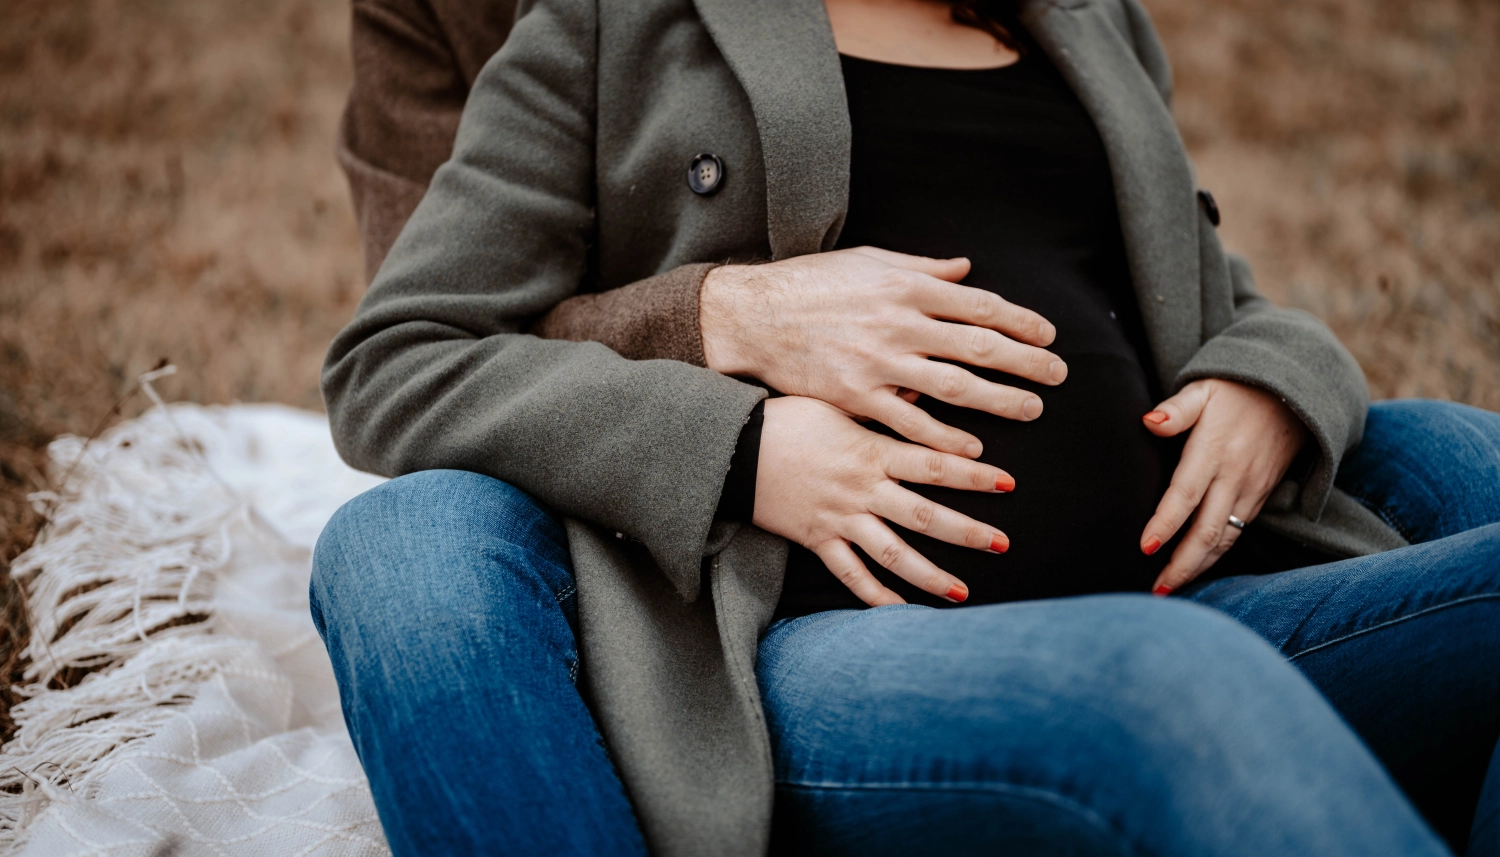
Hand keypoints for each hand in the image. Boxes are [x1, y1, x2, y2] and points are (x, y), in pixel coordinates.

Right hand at [700, 247, 1067, 458]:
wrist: (751, 317)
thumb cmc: (809, 284)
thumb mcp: (867, 262)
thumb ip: (922, 269)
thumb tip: (966, 270)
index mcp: (905, 287)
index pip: (978, 304)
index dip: (1020, 321)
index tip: (1048, 335)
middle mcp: (898, 323)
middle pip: (977, 346)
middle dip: (1025, 362)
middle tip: (1058, 375)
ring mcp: (878, 363)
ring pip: (954, 387)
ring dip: (999, 401)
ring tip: (1031, 410)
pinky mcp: (856, 397)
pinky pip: (911, 423)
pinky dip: (945, 438)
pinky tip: (972, 449)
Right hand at [753, 396, 1014, 605]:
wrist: (734, 449)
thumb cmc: (787, 418)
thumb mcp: (837, 402)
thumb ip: (882, 406)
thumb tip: (921, 389)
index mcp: (871, 452)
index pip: (933, 464)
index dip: (972, 474)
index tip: (1007, 482)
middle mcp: (861, 489)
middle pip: (923, 515)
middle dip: (966, 531)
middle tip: (1002, 543)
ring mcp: (840, 519)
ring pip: (892, 553)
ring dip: (929, 574)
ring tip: (963, 591)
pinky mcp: (817, 540)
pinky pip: (850, 574)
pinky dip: (874, 595)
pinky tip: (900, 611)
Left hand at [1138, 379, 1308, 593]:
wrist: (1291, 394)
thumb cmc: (1236, 391)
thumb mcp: (1204, 390)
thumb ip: (1176, 408)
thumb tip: (1149, 421)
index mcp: (1214, 450)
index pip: (1185, 494)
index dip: (1166, 523)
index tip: (1146, 548)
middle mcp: (1234, 476)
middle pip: (1207, 530)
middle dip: (1181, 563)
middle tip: (1155, 590)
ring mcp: (1251, 490)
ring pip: (1224, 538)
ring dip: (1199, 566)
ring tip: (1171, 588)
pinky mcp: (1260, 497)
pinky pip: (1237, 532)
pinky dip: (1217, 554)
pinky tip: (1197, 567)